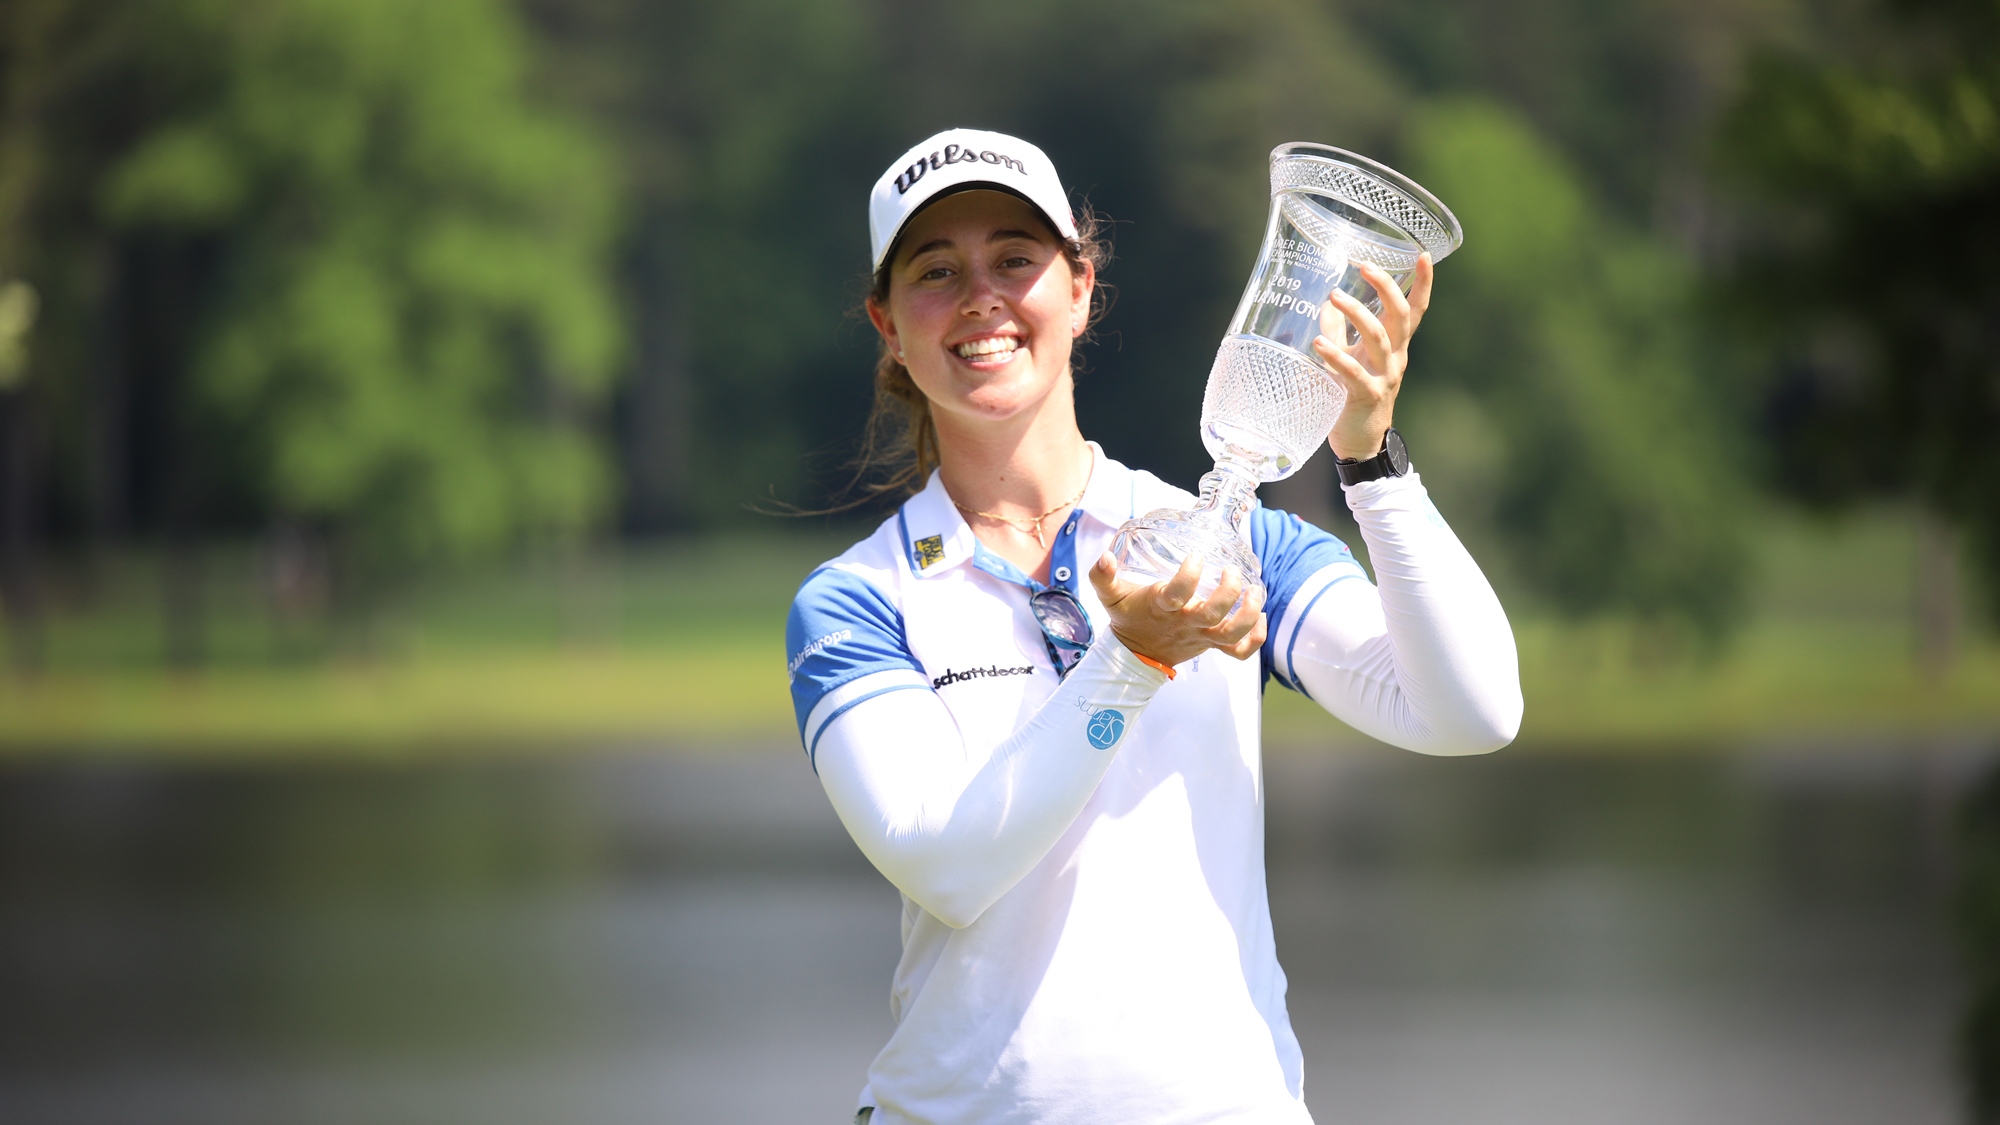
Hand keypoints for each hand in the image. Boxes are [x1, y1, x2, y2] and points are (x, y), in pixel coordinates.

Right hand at [1089, 551, 1266, 668]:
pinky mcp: (1212, 645)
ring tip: (1255, 590)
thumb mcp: (1109, 597)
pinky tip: (1261, 616)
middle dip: (1229, 592)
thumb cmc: (1129, 618)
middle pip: (1214, 614)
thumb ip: (1102, 576)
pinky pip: (1240, 651)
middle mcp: (1186, 623)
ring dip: (1249, 613)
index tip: (1195, 557)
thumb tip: (1104, 557)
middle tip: (1230, 571)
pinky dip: (1256, 637)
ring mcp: (1201, 636)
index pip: (1178, 593)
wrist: (1137, 656)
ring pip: (1233, 633)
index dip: (1189, 575)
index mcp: (1162, 608)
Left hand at [1312, 254, 1432, 460]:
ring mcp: (1385, 376)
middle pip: (1400, 315)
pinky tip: (1318, 344)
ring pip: (1379, 337)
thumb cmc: (1355, 395)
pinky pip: (1354, 373)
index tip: (1423, 253)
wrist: (1361, 442)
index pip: (1415, 309)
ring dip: (1357, 314)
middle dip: (1387, 287)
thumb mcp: (1350, 357)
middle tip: (1365, 265)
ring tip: (1334, 296)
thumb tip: (1326, 301)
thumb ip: (1340, 330)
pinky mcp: (1368, 395)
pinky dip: (1336, 357)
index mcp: (1396, 345)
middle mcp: (1396, 357)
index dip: (1423, 283)